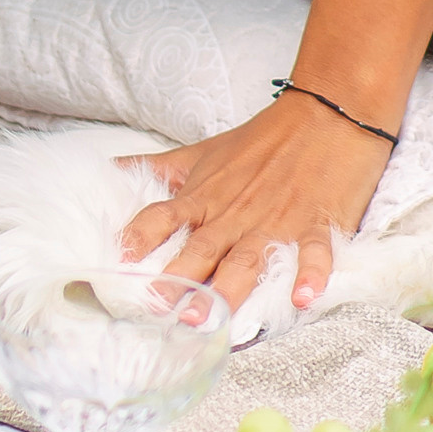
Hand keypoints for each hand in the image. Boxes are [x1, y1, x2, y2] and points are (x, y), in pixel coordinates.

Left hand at [118, 94, 390, 312]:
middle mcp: (236, 214)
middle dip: (181, 278)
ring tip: (210, 318)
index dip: (141, 238)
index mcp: (207, 197)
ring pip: (248, 258)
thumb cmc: (261, 140)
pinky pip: (313, 251)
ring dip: (229, 288)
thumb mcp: (203, 153)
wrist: (325, 113)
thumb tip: (107, 171)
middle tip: (159, 308)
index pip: (165, 217)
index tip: (119, 262)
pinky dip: (310, 273)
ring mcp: (277, 220)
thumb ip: (158, 169)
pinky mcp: (317, 224)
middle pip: (203, 248)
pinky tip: (303, 297)